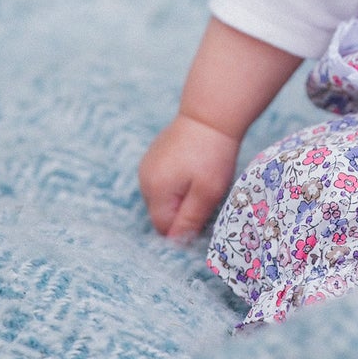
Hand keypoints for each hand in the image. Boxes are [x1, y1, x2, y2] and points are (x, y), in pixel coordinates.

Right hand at [139, 112, 240, 240]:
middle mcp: (144, 180)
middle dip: (182, 213)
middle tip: (205, 196)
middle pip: (161, 215)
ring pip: (162, 199)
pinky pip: (163, 182)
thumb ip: (189, 220)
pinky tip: (193, 169)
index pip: (164, 229)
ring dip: (179, 198)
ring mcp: (147, 166)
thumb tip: (176, 244)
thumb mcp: (207, 192)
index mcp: (156, 190)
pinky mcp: (154, 156)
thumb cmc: (212, 154)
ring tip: (200, 180)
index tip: (204, 215)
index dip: (185, 228)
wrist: (210, 114)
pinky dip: (176, 183)